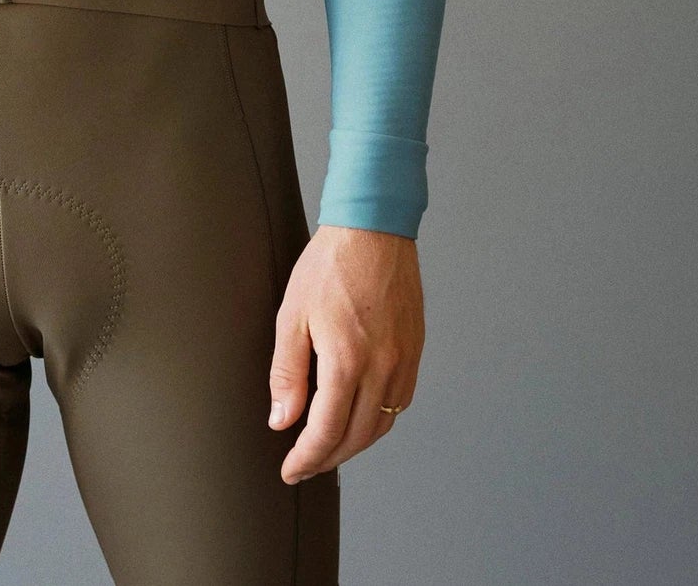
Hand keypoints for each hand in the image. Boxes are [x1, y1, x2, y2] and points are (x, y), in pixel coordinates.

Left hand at [269, 223, 424, 483]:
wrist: (372, 229)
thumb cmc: (330, 265)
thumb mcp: (292, 315)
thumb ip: (287, 372)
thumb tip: (282, 419)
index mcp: (348, 362)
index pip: (327, 431)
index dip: (307, 457)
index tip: (290, 470)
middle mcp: (382, 369)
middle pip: (357, 437)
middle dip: (328, 458)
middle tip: (305, 464)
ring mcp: (404, 361)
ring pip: (382, 424)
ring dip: (354, 443)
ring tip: (328, 446)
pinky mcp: (415, 350)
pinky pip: (399, 401)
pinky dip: (377, 419)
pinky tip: (359, 414)